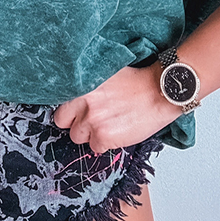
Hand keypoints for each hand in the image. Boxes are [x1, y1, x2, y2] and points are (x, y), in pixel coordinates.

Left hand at [52, 62, 180, 152]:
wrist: (160, 92)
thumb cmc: (137, 82)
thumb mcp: (106, 72)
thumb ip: (87, 83)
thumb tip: (73, 93)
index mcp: (81, 83)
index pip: (59, 102)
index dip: (69, 107)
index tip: (76, 110)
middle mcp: (83, 102)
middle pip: (62, 121)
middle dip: (74, 121)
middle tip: (91, 118)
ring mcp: (92, 120)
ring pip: (77, 137)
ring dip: (89, 133)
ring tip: (107, 123)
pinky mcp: (104, 136)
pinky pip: (95, 148)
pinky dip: (104, 143)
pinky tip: (117, 131)